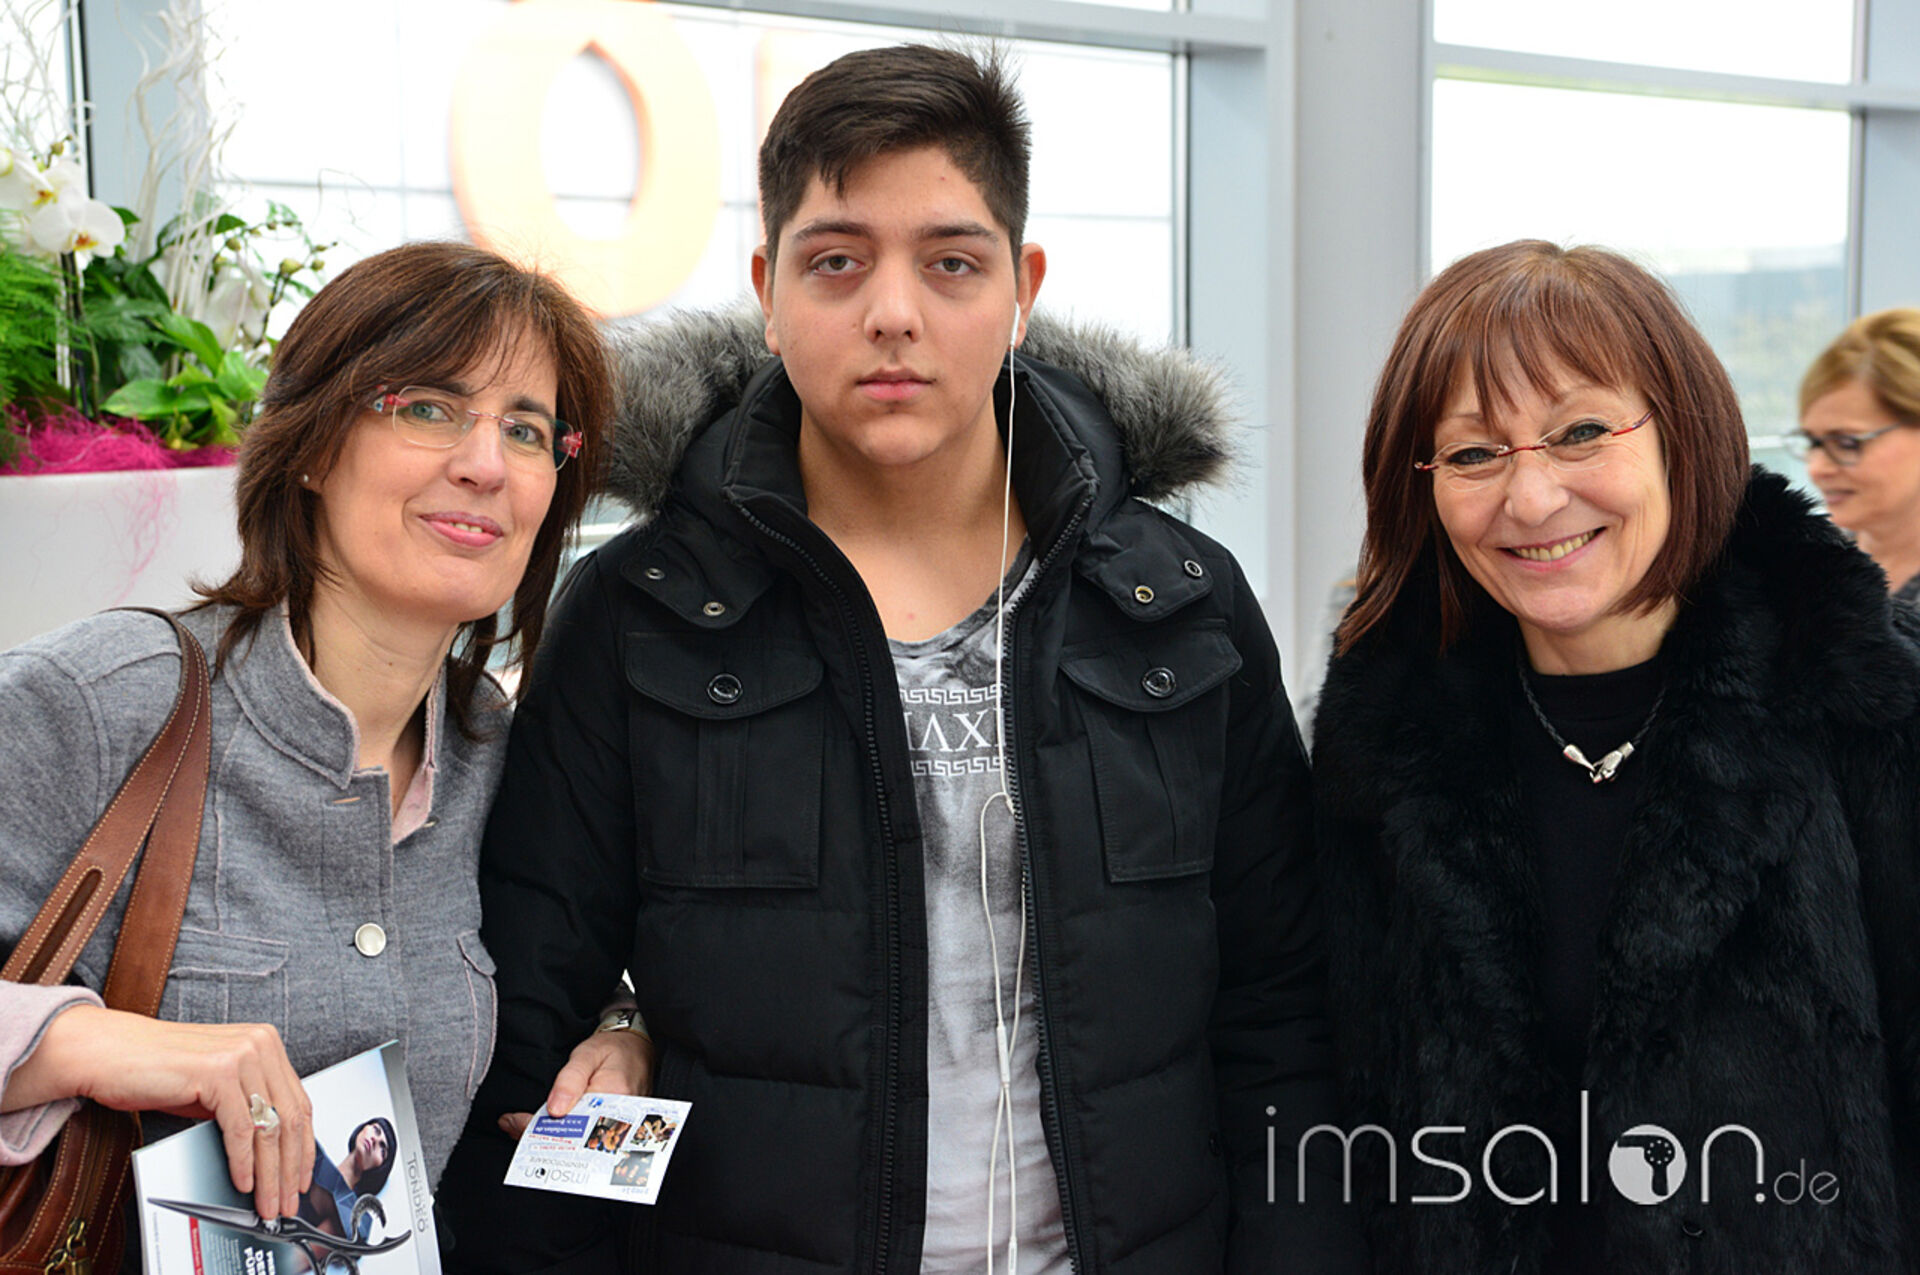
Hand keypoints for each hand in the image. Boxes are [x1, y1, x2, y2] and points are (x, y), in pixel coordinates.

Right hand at [13, 1004, 313, 1219]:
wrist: (109, 1052)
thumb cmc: (155, 1070)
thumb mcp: (214, 1087)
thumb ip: (245, 1106)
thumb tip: (271, 1151)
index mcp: (265, 1044)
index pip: (299, 1103)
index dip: (304, 1147)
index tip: (302, 1177)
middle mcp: (260, 1045)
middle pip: (289, 1118)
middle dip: (290, 1168)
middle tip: (288, 1201)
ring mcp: (241, 1055)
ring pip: (268, 1126)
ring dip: (270, 1173)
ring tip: (267, 1201)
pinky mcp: (218, 1072)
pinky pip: (240, 1127)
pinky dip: (243, 1161)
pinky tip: (243, 1182)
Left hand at [498, 1027, 652, 1138]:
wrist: (638, 1049)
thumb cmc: (613, 1048)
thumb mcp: (587, 1054)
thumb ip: (570, 1080)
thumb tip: (555, 1111)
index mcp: (613, 1096)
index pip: (573, 1122)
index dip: (541, 1127)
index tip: (516, 1123)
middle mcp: (619, 1117)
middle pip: (576, 1139)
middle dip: (543, 1137)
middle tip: (514, 1127)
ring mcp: (619, 1126)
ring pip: (581, 1142)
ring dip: (552, 1138)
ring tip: (525, 1129)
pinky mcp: (615, 1129)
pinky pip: (588, 1138)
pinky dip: (566, 1136)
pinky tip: (546, 1132)